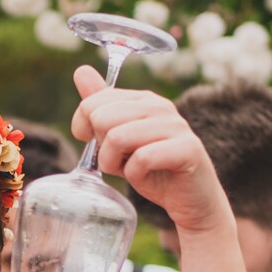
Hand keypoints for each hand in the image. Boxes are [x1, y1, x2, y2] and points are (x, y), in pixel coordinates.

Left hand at [69, 65, 231, 235]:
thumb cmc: (153, 170)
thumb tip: (80, 70)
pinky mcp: (187, 149)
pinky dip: (135, 176)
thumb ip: (100, 107)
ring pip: (117, 138)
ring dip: (115, 164)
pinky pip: (141, 160)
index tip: (97, 144)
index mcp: (142, 100)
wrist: (191, 201)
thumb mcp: (118, 139)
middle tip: (120, 161)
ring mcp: (175, 126)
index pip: (92, 104)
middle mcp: (160, 106)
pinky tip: (148, 176)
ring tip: (132, 170)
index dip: (84, 129)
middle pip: (101, 119)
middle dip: (101, 150)